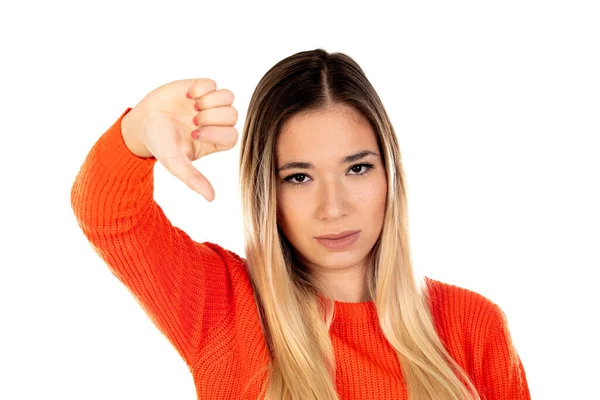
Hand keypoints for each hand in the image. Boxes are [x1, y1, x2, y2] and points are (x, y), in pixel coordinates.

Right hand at [121, 78, 237, 200]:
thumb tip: (211, 198)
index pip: (232, 136)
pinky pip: (213, 83)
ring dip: (210, 100)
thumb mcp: (175, 163)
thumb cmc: (160, 145)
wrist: (142, 123)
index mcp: (215, 141)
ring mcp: (208, 104)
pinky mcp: (199, 88)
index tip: (194, 133)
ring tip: (192, 106)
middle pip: (233, 115)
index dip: (216, 133)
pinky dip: (201, 88)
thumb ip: (193, 179)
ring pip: (228, 97)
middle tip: (193, 120)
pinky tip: (187, 95)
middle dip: (212, 116)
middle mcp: (215, 123)